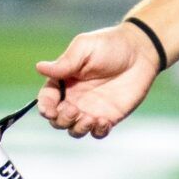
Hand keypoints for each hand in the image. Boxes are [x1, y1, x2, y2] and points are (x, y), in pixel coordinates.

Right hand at [35, 22, 161, 137]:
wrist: (140, 52)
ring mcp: (91, 109)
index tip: (50, 110)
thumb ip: (65, 62)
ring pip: (75, 130)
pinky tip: (104, 121)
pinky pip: (97, 133)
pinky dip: (97, 131)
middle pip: (57, 119)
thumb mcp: (84, 48)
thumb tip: (39, 67)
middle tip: (74, 110)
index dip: (45, 107)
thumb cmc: (109, 44)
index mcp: (63, 81)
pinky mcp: (108, 117)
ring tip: (89, 118)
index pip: (47, 99)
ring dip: (77, 129)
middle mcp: (74, 98)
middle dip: (61, 119)